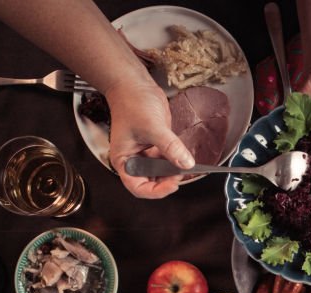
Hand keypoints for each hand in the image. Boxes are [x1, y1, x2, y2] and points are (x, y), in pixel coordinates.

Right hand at [105, 81, 194, 198]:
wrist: (134, 84)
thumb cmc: (132, 102)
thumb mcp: (152, 127)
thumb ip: (170, 147)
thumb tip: (186, 163)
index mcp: (124, 160)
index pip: (138, 187)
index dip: (156, 191)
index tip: (173, 184)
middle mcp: (134, 160)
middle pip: (151, 183)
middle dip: (167, 181)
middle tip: (181, 173)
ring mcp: (145, 154)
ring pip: (161, 173)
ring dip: (173, 172)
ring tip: (184, 165)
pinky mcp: (156, 146)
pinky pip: (168, 160)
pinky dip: (177, 161)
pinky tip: (185, 157)